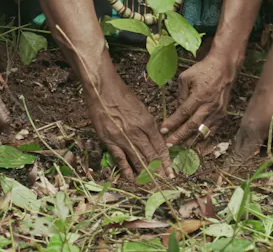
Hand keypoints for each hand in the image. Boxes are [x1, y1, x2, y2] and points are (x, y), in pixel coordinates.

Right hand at [85, 66, 172, 180]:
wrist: (101, 89)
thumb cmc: (122, 94)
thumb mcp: (141, 107)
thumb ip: (148, 124)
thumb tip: (156, 137)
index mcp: (146, 122)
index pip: (160, 146)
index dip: (166, 160)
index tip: (171, 171)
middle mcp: (137, 132)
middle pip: (151, 155)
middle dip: (159, 170)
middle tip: (164, 180)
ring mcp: (123, 138)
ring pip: (138, 159)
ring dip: (146, 173)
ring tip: (152, 182)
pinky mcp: (109, 141)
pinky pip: (120, 159)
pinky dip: (127, 170)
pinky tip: (132, 178)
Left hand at [161, 52, 236, 145]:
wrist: (223, 68)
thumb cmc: (203, 70)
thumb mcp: (186, 77)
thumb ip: (180, 94)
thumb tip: (177, 109)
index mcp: (199, 95)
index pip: (183, 113)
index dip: (172, 123)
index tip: (162, 130)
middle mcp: (209, 106)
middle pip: (192, 125)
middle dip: (179, 136)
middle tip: (168, 145)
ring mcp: (217, 112)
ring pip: (202, 131)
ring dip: (190, 140)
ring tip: (179, 148)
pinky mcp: (222, 115)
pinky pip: (212, 130)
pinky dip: (204, 139)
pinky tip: (196, 145)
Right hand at [229, 81, 272, 162]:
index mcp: (252, 135)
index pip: (240, 158)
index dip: (235, 170)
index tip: (223, 180)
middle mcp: (245, 130)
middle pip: (241, 152)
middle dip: (250, 160)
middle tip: (266, 163)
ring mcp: (245, 122)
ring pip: (245, 143)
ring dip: (255, 149)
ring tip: (271, 143)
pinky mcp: (249, 117)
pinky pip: (248, 134)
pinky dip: (256, 140)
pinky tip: (270, 133)